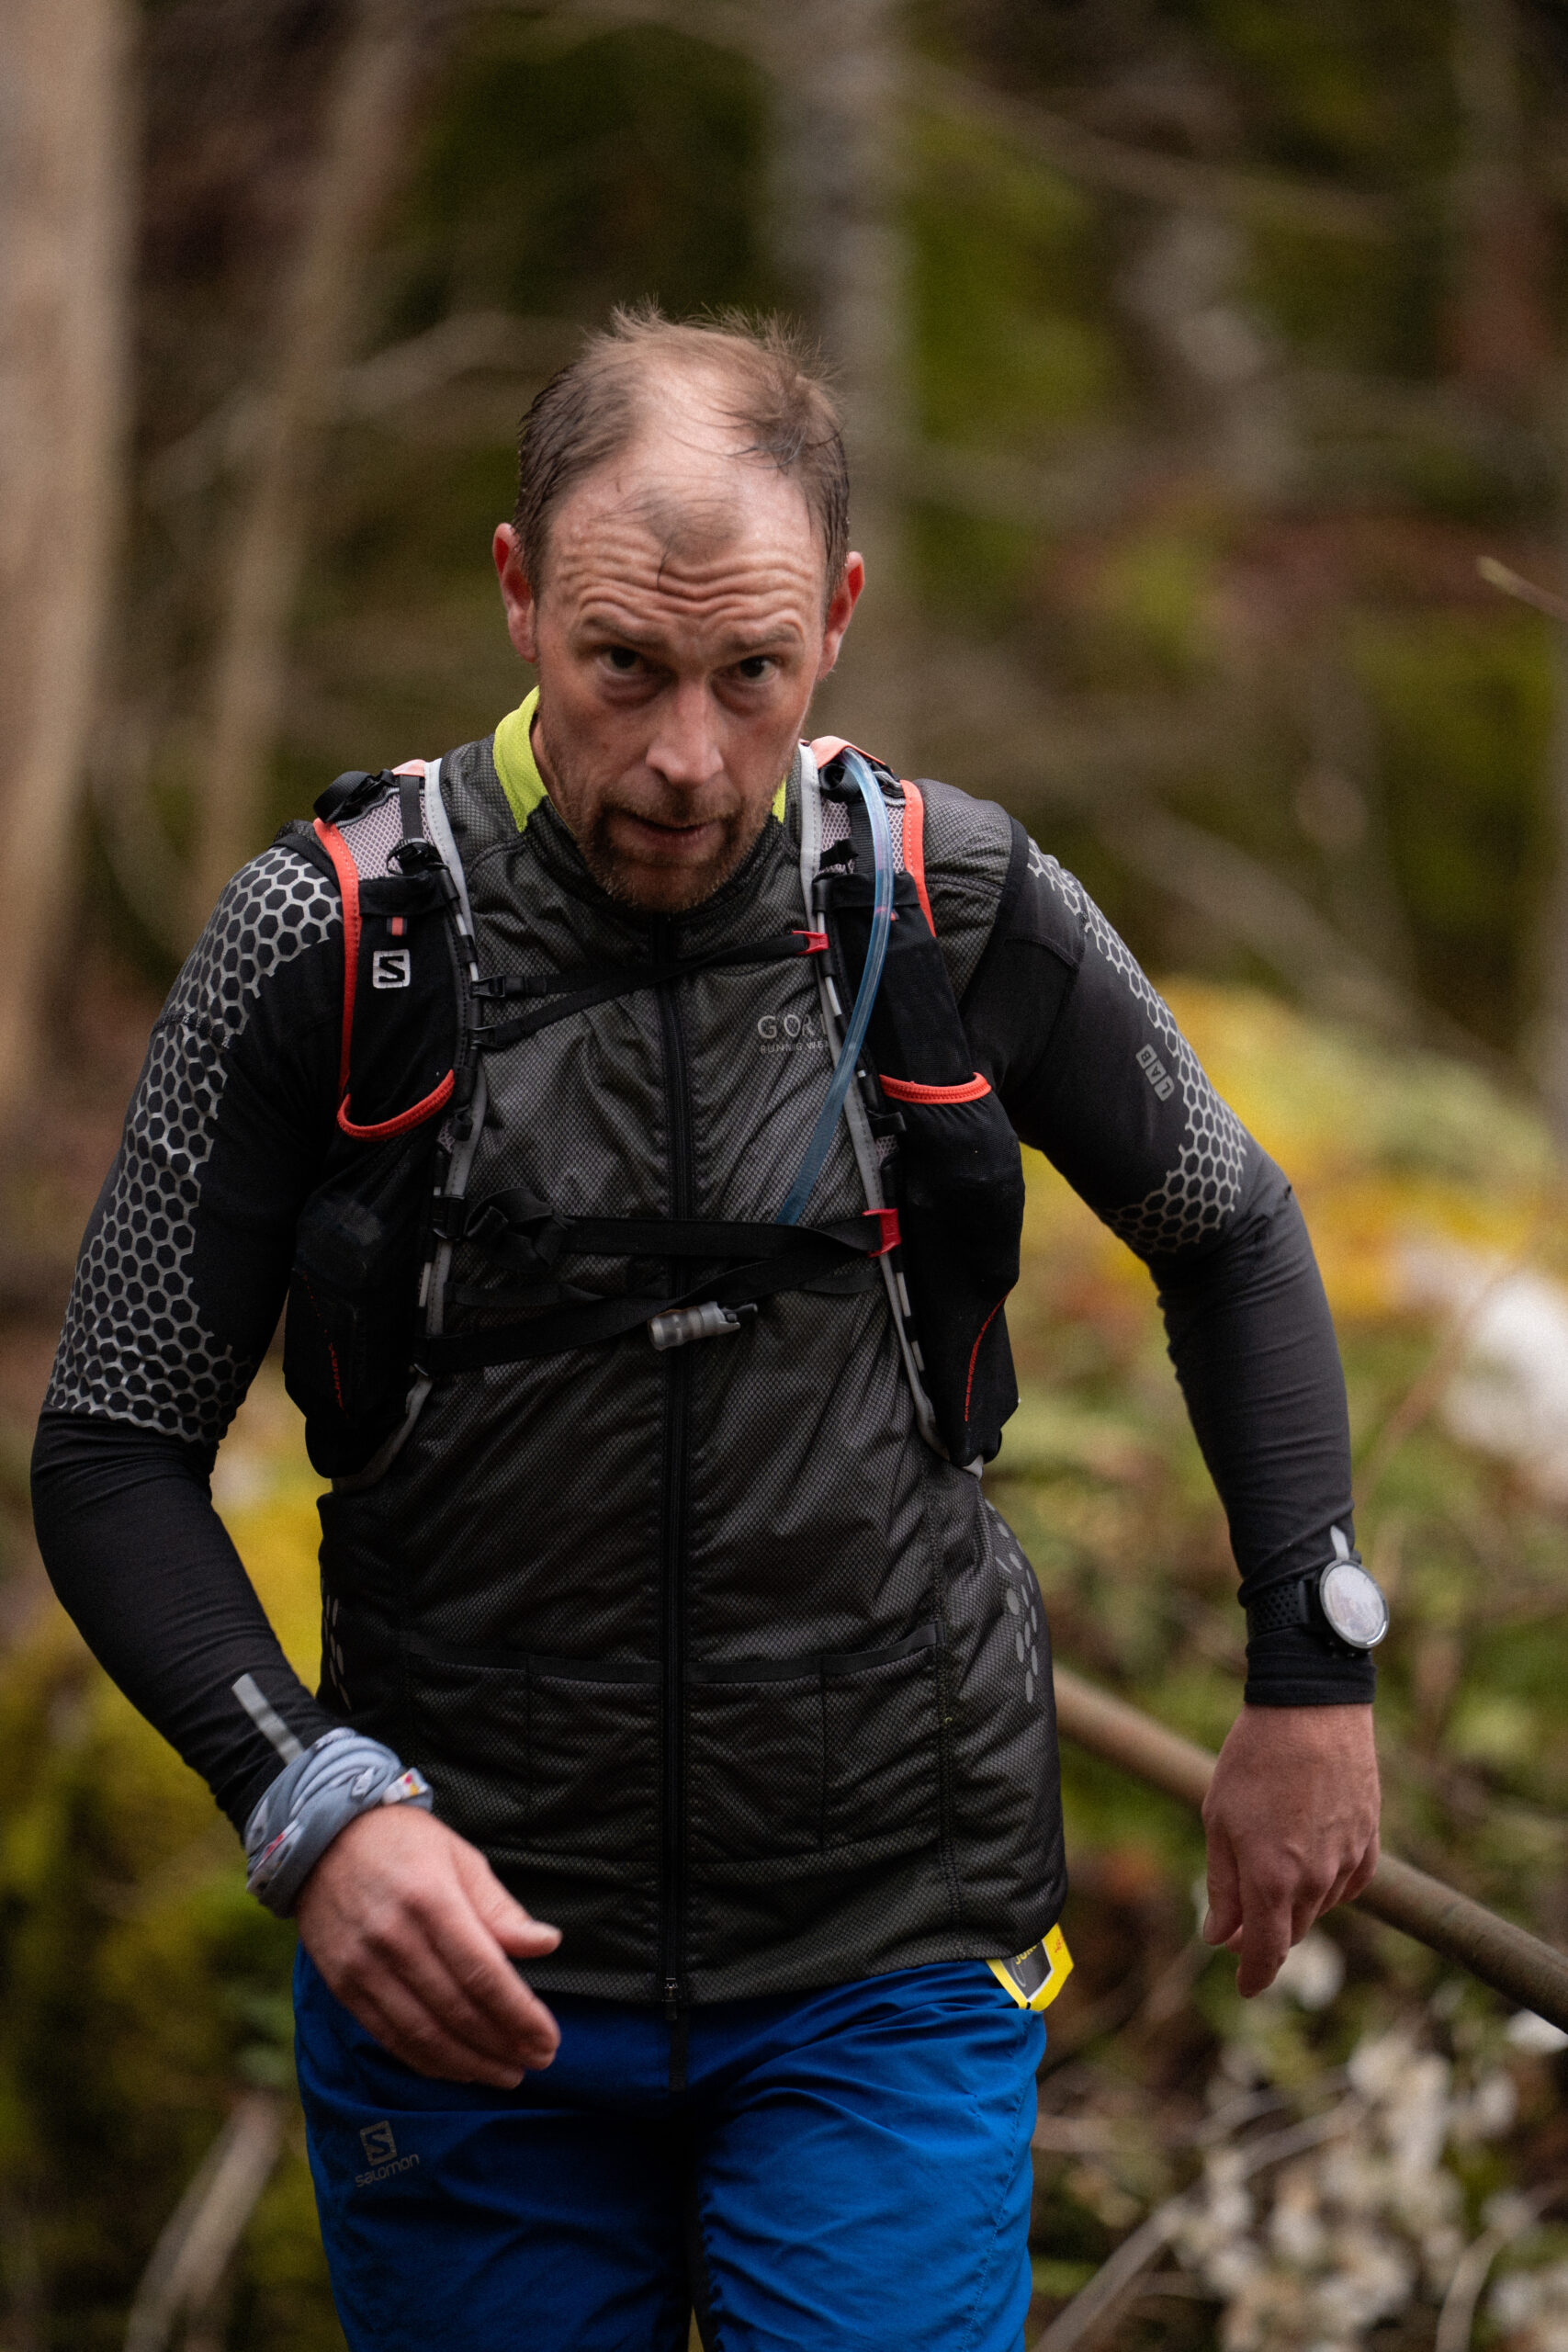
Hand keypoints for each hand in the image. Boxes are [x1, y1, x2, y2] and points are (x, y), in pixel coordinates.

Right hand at [295, 1804, 561, 2085]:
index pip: (483, 1974)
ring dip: (470, 2063)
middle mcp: (394, 1938)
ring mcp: (363, 1966)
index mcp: (431, 1900)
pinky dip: (427, 2061)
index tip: (548, 2039)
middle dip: (503, 2045)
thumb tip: (547, 1944)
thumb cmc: (405, 1843)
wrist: (321, 1838)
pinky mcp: (343, 1986)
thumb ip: (500, 1910)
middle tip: (539, 2062)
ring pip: (423, 2033)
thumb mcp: (461, 1858)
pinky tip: (458, 2068)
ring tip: (506, 2074)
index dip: (519, 2015)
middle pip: (456, 2010)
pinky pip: (389, 2036)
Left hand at [1201, 1703, 1379, 1996]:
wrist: (1310, 1709)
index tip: (1246, 1988)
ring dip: (1295, 1907)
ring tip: (1270, 1876)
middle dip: (1267, 1936)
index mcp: (1271, 1879)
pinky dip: (1329, 1888)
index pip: (1267, 1952)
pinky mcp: (1369, 1840)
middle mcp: (1315, 1880)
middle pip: (1292, 1932)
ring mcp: (1347, 1861)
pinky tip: (1312, 1871)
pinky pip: (1350, 1884)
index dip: (1255, 1976)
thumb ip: (1222, 1885)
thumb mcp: (1219, 1820)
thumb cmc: (1253, 1760)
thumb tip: (1219, 1937)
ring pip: (1320, 1908)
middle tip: (1240, 1926)